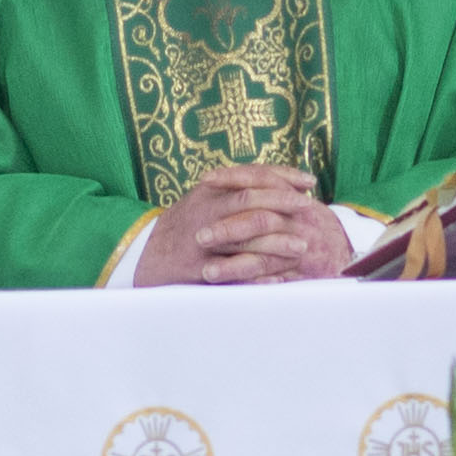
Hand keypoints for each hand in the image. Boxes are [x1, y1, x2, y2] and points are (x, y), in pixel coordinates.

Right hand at [133, 168, 358, 284]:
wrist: (146, 257)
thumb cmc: (186, 225)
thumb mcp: (205, 198)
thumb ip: (237, 187)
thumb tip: (279, 178)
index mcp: (210, 192)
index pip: (251, 177)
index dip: (283, 176)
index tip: (309, 182)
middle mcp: (206, 213)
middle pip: (250, 202)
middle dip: (284, 204)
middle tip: (309, 210)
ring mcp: (202, 242)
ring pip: (245, 239)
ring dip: (277, 243)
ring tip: (302, 247)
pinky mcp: (200, 270)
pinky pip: (234, 273)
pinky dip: (259, 277)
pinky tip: (280, 278)